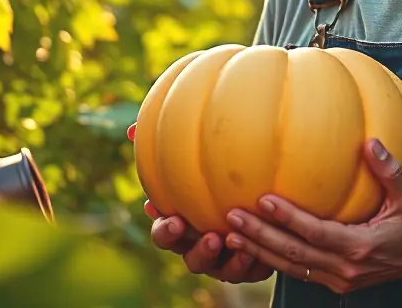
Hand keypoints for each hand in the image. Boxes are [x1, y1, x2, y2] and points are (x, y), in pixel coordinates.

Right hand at [127, 123, 272, 283]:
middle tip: (182, 224)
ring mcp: (225, 259)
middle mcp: (202, 245)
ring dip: (211, 255)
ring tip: (219, 238)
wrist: (271, 210)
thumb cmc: (226, 178)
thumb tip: (130, 130)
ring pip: (212, 266)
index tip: (156, 210)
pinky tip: (251, 248)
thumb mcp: (203, 158)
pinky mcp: (251, 266)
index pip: (165, 231)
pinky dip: (245, 263)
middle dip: (180, 241)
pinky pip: (246, 271)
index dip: (162, 226)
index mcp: (187, 225)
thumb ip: (170, 143)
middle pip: (184, 253)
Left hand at [223, 138, 401, 293]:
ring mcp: (340, 280)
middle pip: (294, 255)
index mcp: (362, 247)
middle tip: (231, 217)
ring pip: (291, 267)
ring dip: (259, 251)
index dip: (289, 219)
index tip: (264, 200)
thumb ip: (390, 171)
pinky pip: (299, 272)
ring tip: (229, 233)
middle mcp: (347, 268)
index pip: (316, 234)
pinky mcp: (336, 282)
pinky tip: (252, 244)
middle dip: (260, 237)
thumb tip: (371, 142)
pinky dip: (273, 259)